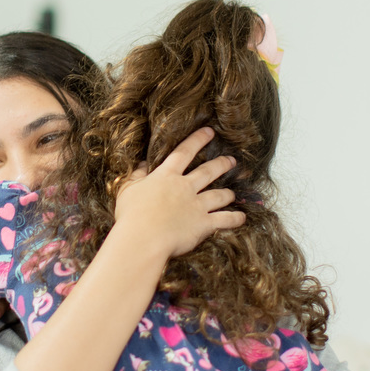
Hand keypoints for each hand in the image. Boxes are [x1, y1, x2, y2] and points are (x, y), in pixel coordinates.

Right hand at [111, 127, 244, 262]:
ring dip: (228, 193)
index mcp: (167, 176)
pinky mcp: (204, 224)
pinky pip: (224, 220)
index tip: (209, 132)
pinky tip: (242, 217)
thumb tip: (142, 164)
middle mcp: (185, 187)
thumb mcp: (128, 189)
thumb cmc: (132, 215)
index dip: (197, 140)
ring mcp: (197, 205)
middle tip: (231, 160)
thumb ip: (137, 175)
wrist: (144, 238)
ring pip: (218, 195)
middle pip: (208, 172)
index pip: (184, 152)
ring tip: (233, 193)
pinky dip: (235, 219)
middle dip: (221, 164)